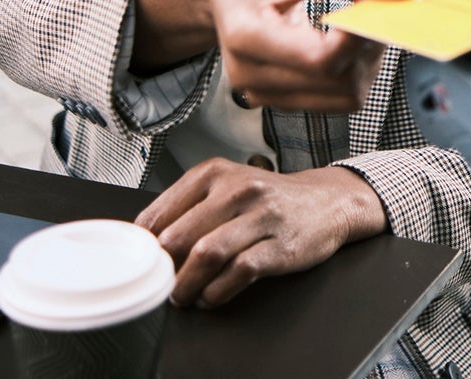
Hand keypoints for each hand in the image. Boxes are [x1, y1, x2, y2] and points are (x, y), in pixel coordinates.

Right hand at [134, 0, 414, 110]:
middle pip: (337, 83)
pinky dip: (352, 72)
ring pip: (343, 98)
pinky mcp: (279, 99)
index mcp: (246, 34)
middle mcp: (249, 73)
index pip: (321, 59)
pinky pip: (335, 100)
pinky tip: (343, 43)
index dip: (360, 38)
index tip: (377, 7)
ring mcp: (262, 92)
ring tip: (355, 26)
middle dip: (368, 48)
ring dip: (364, 63)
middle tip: (370, 10)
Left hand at [137, 158, 386, 307]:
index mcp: (214, 173)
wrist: (325, 201)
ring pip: (206, 254)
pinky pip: (238, 272)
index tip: (144, 265)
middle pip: (179, 237)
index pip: (160, 214)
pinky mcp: (279, 244)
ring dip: (186, 285)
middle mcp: (237, 189)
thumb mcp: (226, 188)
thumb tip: (147, 245)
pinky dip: (217, 292)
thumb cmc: (268, 199)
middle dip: (163, 270)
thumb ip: (189, 208)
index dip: (145, 248)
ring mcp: (260, 216)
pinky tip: (211, 297)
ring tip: (182, 297)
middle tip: (161, 286)